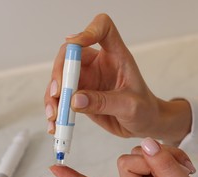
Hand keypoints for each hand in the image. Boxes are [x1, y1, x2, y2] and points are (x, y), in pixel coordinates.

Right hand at [44, 14, 190, 143]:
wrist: (144, 125)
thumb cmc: (145, 110)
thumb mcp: (130, 107)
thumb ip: (104, 102)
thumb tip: (74, 100)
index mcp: (116, 56)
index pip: (102, 29)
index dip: (87, 31)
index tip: (74, 44)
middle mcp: (97, 63)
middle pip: (69, 55)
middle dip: (59, 72)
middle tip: (58, 94)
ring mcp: (86, 79)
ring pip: (60, 78)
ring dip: (52, 95)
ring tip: (54, 115)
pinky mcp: (78, 95)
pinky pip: (60, 97)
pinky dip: (54, 109)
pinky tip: (55, 123)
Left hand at [49, 138, 197, 176]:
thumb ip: (163, 166)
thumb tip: (146, 144)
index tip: (55, 170)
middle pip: (127, 160)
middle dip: (153, 159)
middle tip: (178, 168)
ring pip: (142, 154)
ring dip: (165, 156)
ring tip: (185, 169)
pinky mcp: (157, 174)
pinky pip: (155, 154)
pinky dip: (171, 155)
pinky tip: (185, 166)